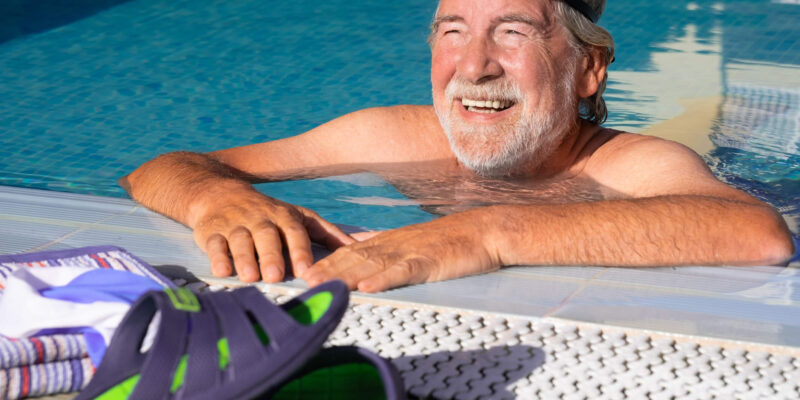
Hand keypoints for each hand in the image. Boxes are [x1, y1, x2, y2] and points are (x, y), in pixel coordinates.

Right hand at [191, 188, 354, 282]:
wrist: (219, 193)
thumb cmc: (268, 212)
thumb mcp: (299, 217)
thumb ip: (327, 233)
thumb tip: (360, 247)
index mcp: (283, 216)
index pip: (295, 231)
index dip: (300, 250)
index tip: (306, 270)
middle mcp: (259, 218)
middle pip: (266, 235)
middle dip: (270, 255)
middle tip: (275, 276)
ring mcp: (234, 224)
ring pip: (240, 240)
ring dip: (245, 259)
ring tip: (251, 278)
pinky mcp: (211, 232)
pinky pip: (214, 243)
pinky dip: (218, 257)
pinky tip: (222, 272)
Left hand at [303, 210, 500, 291]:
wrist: (485, 230)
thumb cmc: (452, 240)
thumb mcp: (413, 241)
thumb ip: (386, 244)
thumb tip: (360, 244)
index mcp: (390, 240)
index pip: (351, 250)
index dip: (326, 261)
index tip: (303, 271)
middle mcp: (395, 244)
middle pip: (353, 257)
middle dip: (326, 269)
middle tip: (301, 280)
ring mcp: (411, 251)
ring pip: (371, 264)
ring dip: (343, 275)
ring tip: (321, 284)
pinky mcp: (428, 261)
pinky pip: (402, 271)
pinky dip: (382, 279)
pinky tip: (366, 287)